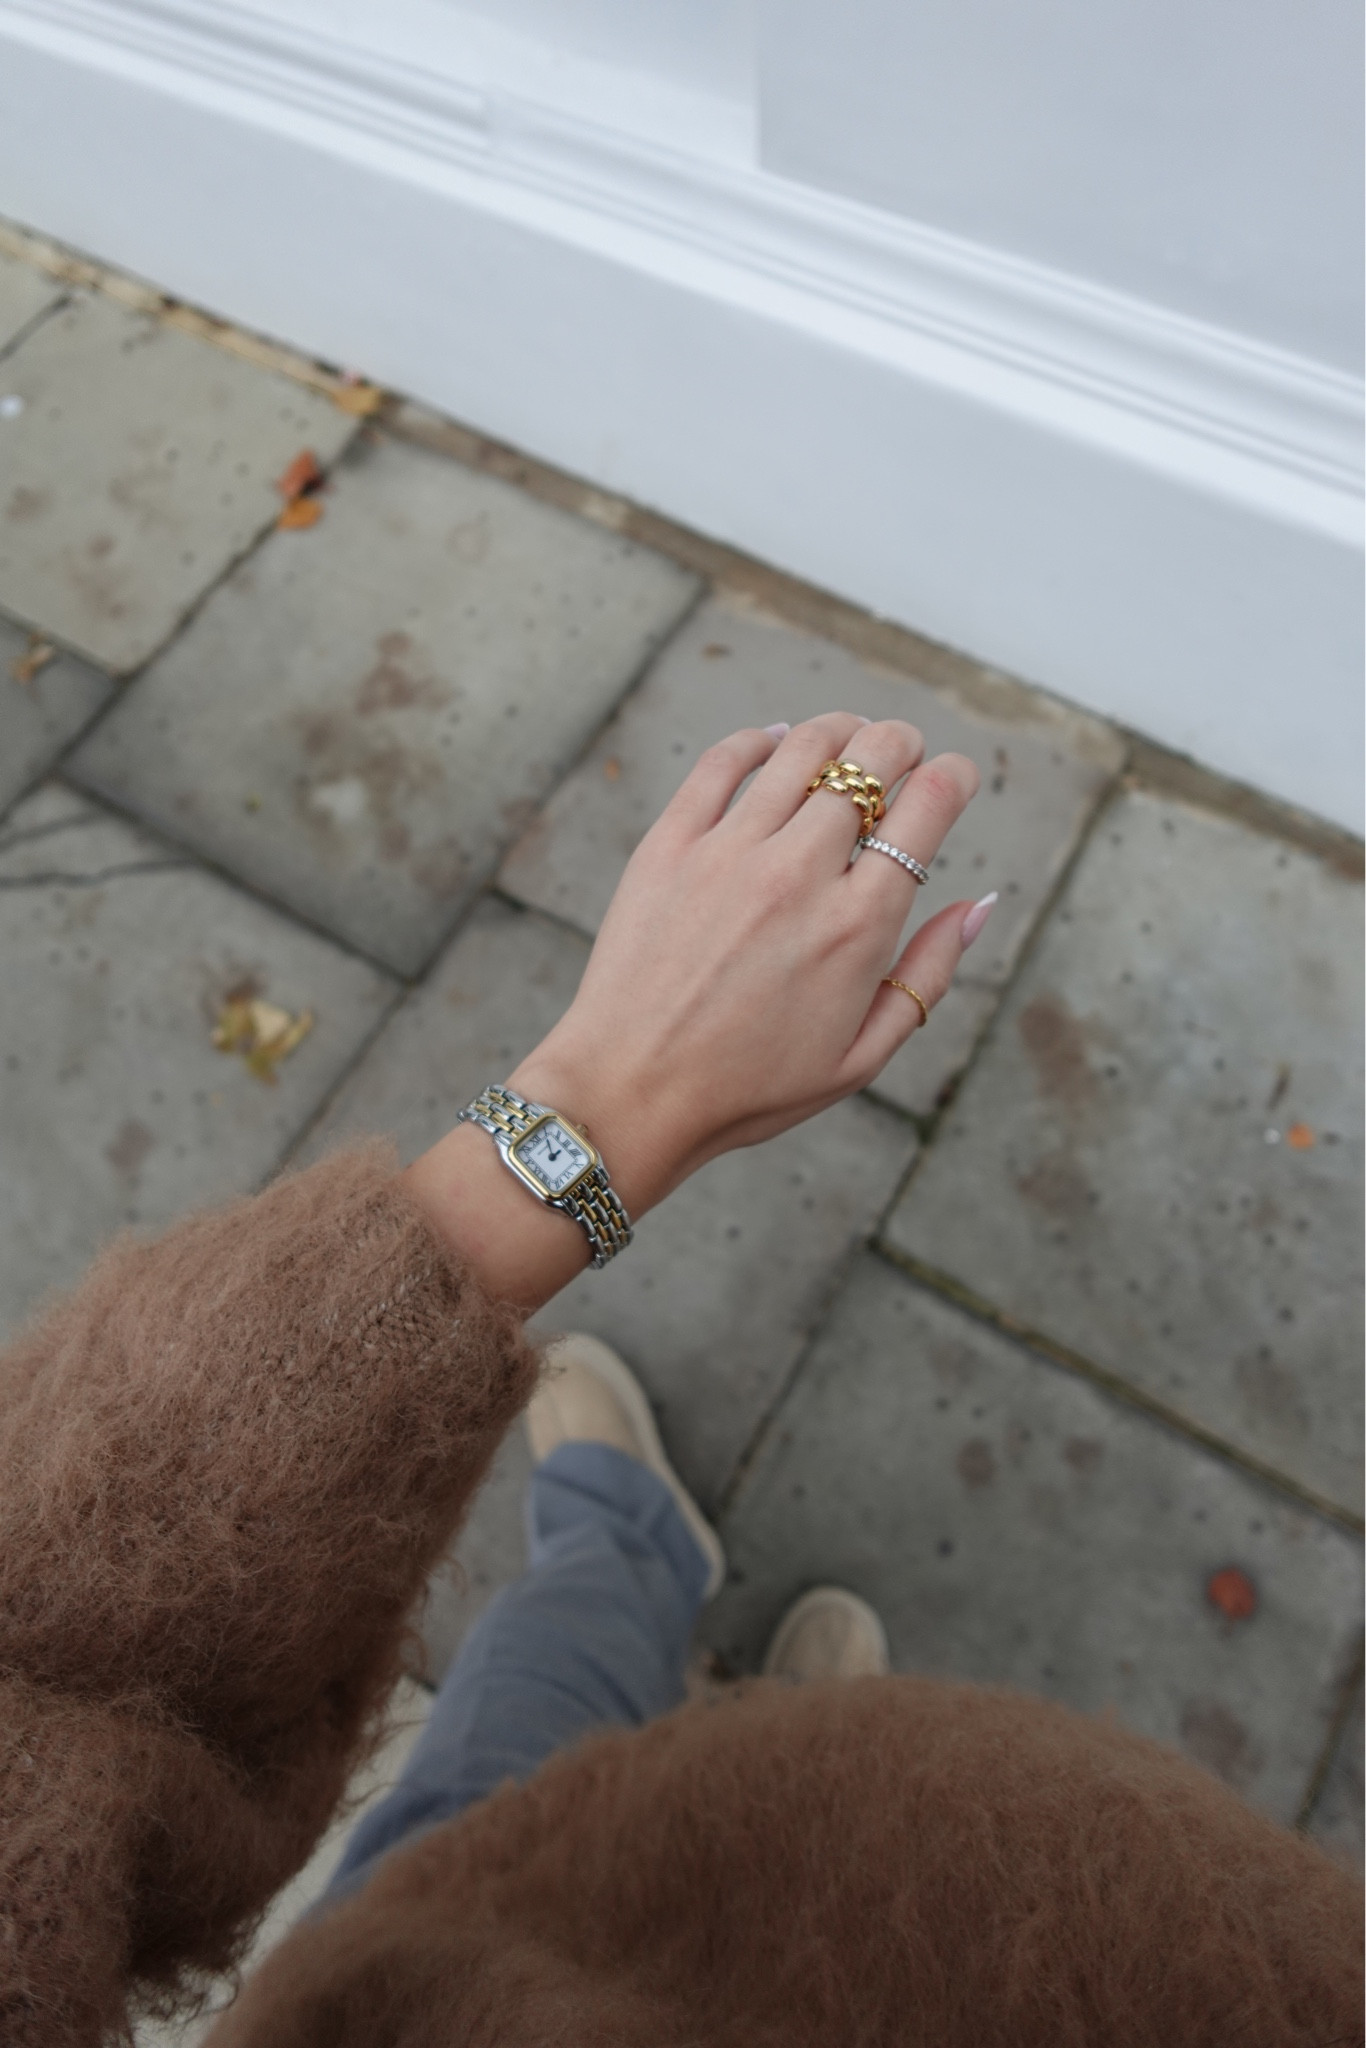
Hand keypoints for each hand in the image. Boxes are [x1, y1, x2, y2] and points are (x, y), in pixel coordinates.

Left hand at [406, 713, 987, 1306]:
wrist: (630, 1092)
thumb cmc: (750, 1089)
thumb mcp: (861, 1056)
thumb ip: (928, 975)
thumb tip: (980, 904)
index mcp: (857, 926)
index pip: (928, 808)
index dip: (955, 776)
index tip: (955, 777)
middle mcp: (798, 874)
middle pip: (871, 760)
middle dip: (903, 744)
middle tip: (904, 753)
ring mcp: (728, 853)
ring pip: (801, 748)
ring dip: (840, 729)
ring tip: (850, 736)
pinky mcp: (669, 846)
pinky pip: (722, 763)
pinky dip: (758, 740)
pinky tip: (775, 742)